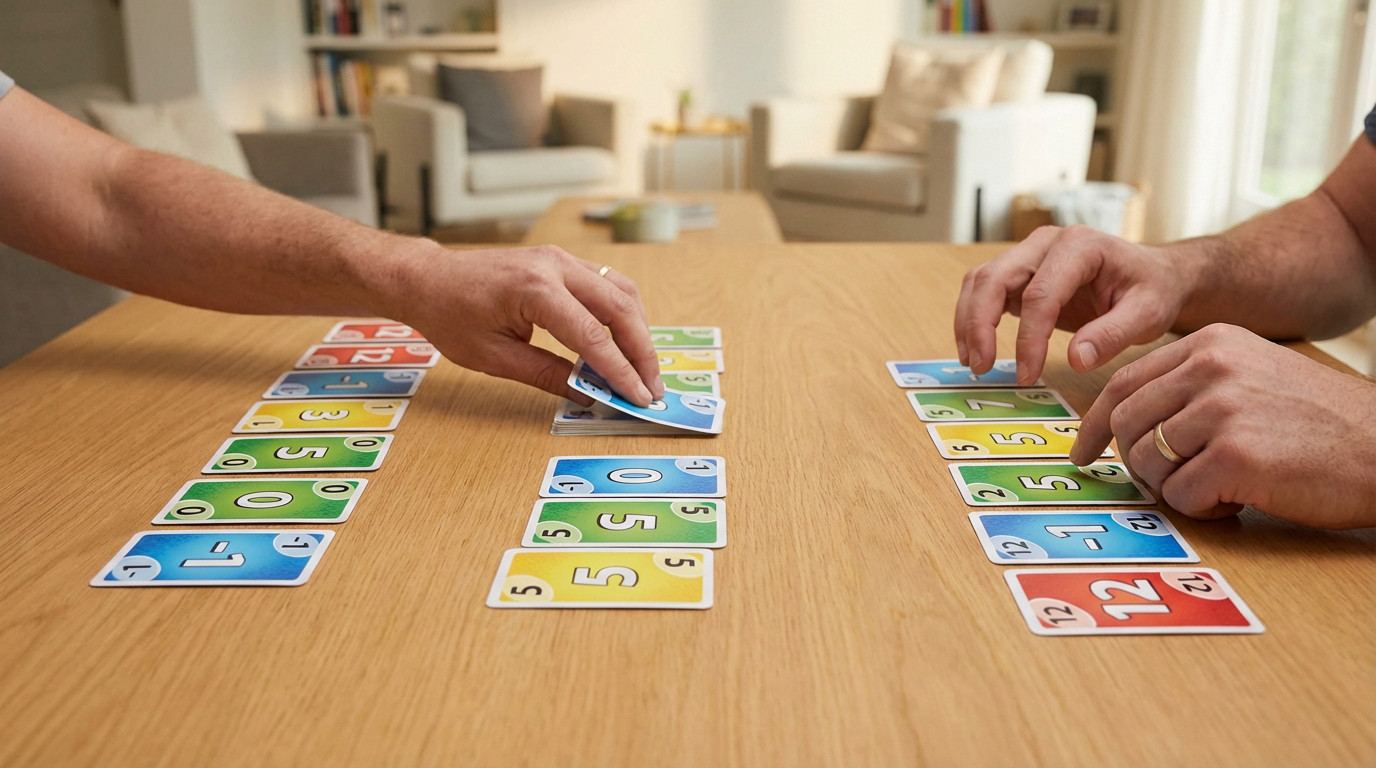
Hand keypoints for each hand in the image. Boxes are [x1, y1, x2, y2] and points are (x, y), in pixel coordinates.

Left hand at [393, 244, 663, 405]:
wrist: (430, 278)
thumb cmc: (450, 314)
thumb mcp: (493, 357)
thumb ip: (545, 374)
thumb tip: (586, 394)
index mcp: (534, 290)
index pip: (593, 336)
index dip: (620, 371)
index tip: (637, 397)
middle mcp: (555, 267)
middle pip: (620, 309)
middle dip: (642, 352)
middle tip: (651, 388)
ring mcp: (562, 259)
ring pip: (621, 292)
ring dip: (638, 331)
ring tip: (643, 369)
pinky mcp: (563, 262)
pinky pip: (608, 284)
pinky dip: (623, 314)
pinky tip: (625, 341)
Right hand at [954, 225, 1196, 383]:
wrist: (1154, 275)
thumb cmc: (1152, 289)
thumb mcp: (1148, 313)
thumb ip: (1113, 335)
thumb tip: (1076, 360)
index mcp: (1079, 246)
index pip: (1040, 293)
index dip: (1028, 338)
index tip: (1027, 375)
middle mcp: (1046, 243)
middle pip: (994, 278)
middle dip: (979, 325)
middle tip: (981, 367)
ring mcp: (1028, 255)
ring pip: (980, 281)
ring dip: (969, 321)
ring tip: (974, 362)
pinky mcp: (1019, 272)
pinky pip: (984, 290)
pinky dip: (973, 318)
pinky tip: (976, 349)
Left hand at [1070, 323, 1375, 528]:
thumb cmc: (1321, 422)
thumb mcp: (1253, 374)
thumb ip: (1193, 385)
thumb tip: (1127, 421)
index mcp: (1210, 343)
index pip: (1124, 382)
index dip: (1096, 424)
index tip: (1082, 452)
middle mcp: (1211, 367)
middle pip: (1129, 425)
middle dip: (1138, 464)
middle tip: (1172, 482)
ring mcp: (1221, 409)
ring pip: (1149, 463)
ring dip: (1176, 487)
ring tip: (1222, 486)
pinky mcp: (1235, 455)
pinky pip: (1182, 496)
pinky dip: (1204, 509)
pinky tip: (1240, 501)